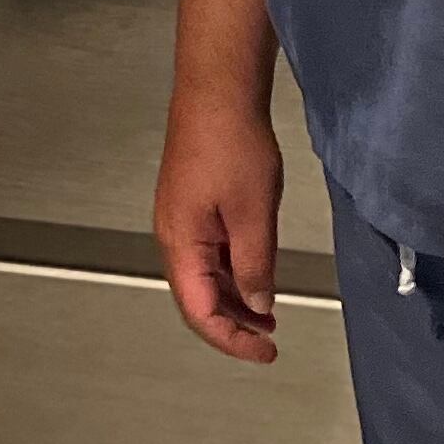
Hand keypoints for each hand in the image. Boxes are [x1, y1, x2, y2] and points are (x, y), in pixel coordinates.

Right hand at [152, 88, 283, 363]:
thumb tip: (258, 305)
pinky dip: (233, 272)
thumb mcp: (254, 214)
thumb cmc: (230, 142)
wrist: (218, 91)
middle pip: (197, 299)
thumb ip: (256, 266)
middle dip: (233, 325)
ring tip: (268, 313)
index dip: (232, 340)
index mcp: (181, 243)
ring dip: (235, 299)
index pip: (200, 312)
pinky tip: (257, 272)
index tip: (265, 352)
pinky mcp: (193, 203)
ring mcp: (181, 219)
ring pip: (204, 276)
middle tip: (269, 340)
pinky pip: (209, 253)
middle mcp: (173, 235)